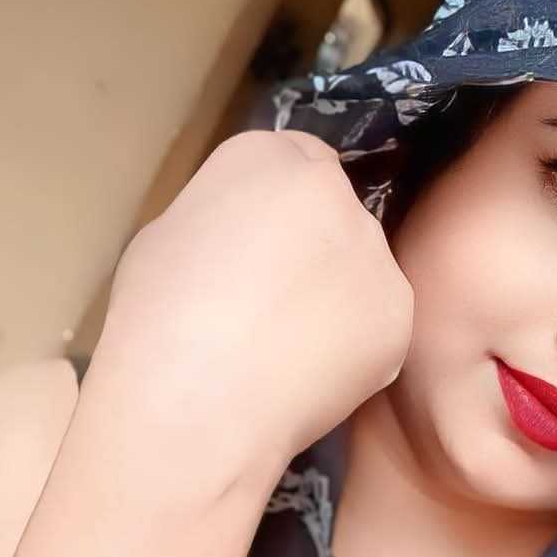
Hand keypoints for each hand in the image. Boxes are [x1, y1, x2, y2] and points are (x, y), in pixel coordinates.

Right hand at [92, 130, 414, 488]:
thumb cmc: (157, 320)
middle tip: (277, 305)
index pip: (299, 161)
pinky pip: (380, 325)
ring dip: (340, 298)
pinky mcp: (398, 310)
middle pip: (336, 212)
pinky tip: (314, 376)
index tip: (267, 248)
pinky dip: (357, 349)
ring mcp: (373, 249)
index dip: (284, 209)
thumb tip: (244, 240)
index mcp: (266, 156)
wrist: (196, 400)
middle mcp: (331, 189)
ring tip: (291, 351)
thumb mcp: (168, 236)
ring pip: (363, 269)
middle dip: (317, 249)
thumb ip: (224, 219)